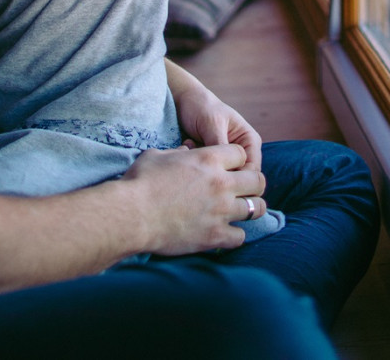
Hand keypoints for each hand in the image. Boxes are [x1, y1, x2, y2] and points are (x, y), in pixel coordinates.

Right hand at [121, 143, 266, 253]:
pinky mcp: (215, 236)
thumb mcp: (157, 156)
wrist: (131, 215)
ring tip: (242, 211)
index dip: (236, 160)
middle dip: (253, 183)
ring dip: (251, 209)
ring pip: (256, 208)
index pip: (241, 154)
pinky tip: (225, 233)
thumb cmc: (139, 183)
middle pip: (258, 180)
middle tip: (245, 189)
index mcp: (209, 159)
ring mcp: (221, 211)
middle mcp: (221, 183)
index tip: (231, 167)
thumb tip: (186, 152)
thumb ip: (178, 153)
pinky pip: (241, 237)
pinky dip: (235, 235)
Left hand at [165, 59, 261, 172]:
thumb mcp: (212, 124)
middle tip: (199, 158)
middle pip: (238, 177)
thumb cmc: (200, 107)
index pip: (252, 171)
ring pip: (221, 177)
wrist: (182, 101)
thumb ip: (220, 145)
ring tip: (191, 148)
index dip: (236, 178)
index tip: (213, 173)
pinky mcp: (212, 162)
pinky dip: (197, 165)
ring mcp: (226, 158)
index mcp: (250, 141)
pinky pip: (208, 173)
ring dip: (205, 168)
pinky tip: (186, 148)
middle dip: (218, 172)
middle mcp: (242, 152)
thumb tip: (227, 170)